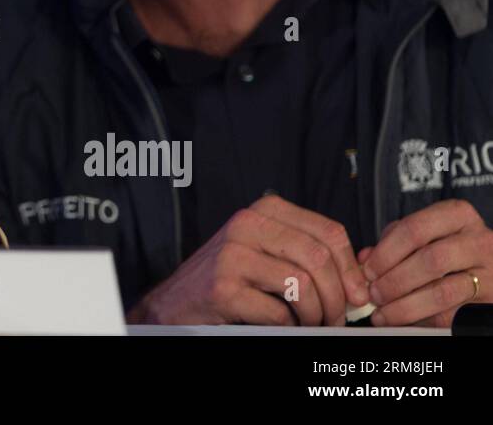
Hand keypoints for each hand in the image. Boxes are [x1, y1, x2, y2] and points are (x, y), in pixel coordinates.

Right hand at [128, 195, 371, 325]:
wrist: (176, 303)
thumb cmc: (229, 279)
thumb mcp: (268, 253)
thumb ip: (308, 253)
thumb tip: (362, 274)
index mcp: (263, 211)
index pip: (329, 232)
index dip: (351, 268)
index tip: (356, 295)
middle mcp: (246, 225)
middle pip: (319, 258)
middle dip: (337, 297)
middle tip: (335, 318)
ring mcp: (232, 255)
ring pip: (303, 285)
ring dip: (316, 315)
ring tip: (310, 323)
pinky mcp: (224, 288)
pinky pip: (279, 312)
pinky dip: (290, 327)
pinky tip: (283, 326)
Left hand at [359, 199, 490, 326]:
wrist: (490, 264)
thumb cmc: (449, 245)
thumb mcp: (424, 232)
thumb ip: (393, 241)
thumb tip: (364, 260)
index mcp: (457, 216)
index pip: (415, 229)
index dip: (386, 253)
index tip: (368, 270)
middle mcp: (478, 241)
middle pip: (431, 260)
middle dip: (395, 280)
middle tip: (374, 294)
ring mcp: (490, 273)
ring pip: (443, 292)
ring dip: (406, 306)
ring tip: (383, 313)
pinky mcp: (490, 302)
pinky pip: (453, 315)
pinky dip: (423, 320)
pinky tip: (404, 321)